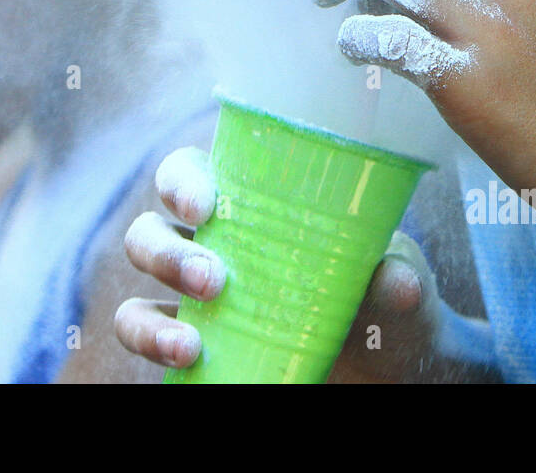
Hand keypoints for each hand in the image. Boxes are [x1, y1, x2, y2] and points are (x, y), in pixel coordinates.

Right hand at [114, 147, 472, 380]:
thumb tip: (394, 282)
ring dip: (149, 318)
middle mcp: (212, 245)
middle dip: (167, 254)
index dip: (181, 182)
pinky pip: (150, 341)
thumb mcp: (398, 278)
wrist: (395, 363)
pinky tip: (188, 361)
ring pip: (137, 295)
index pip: (189, 173)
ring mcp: (198, 301)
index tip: (205, 207)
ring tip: (190, 344)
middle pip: (148, 232)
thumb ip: (395, 274)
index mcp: (249, 203)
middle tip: (214, 280)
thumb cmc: (389, 296)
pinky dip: (155, 350)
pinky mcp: (198, 347)